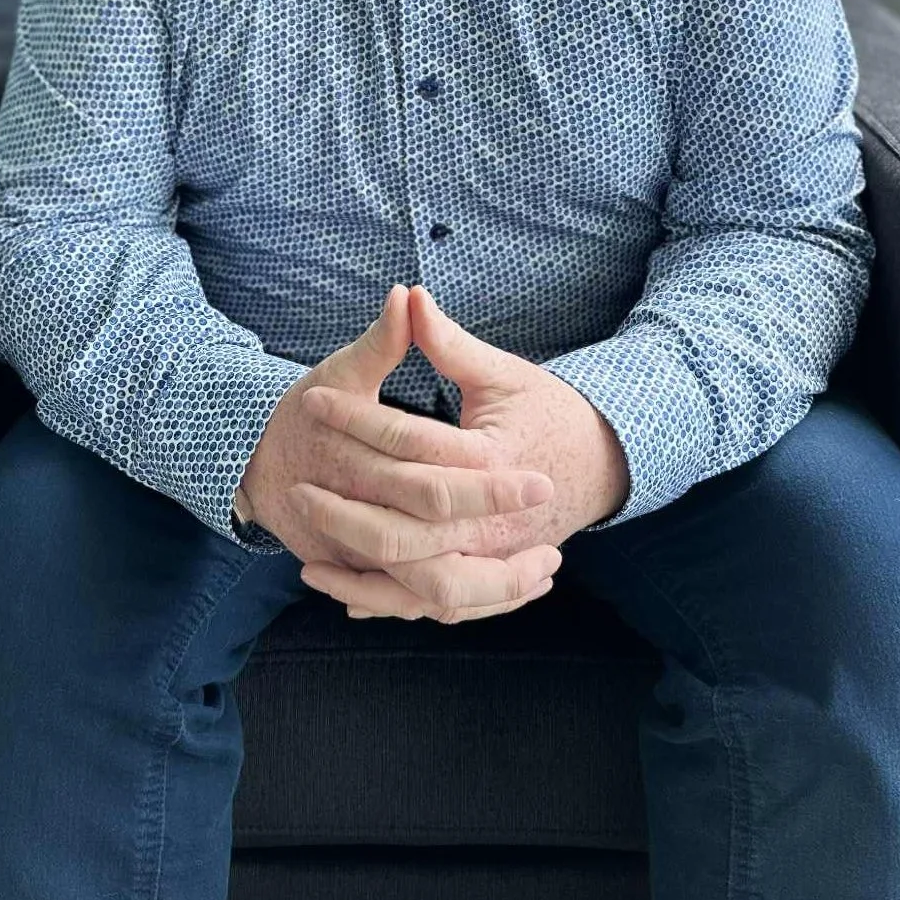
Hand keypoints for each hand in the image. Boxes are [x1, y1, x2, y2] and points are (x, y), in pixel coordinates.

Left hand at [296, 285, 630, 621]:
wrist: (601, 463)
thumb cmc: (545, 411)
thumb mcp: (501, 373)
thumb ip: (448, 343)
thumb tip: (407, 295)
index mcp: (491, 459)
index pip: (409, 441)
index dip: (355, 417)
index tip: (312, 401)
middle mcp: (490, 520)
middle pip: (404, 531)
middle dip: (344, 515)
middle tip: (298, 489)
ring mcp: (488, 556)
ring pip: (414, 582)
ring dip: (358, 574)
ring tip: (308, 561)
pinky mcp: (484, 576)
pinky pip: (428, 604)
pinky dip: (383, 603)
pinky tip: (338, 590)